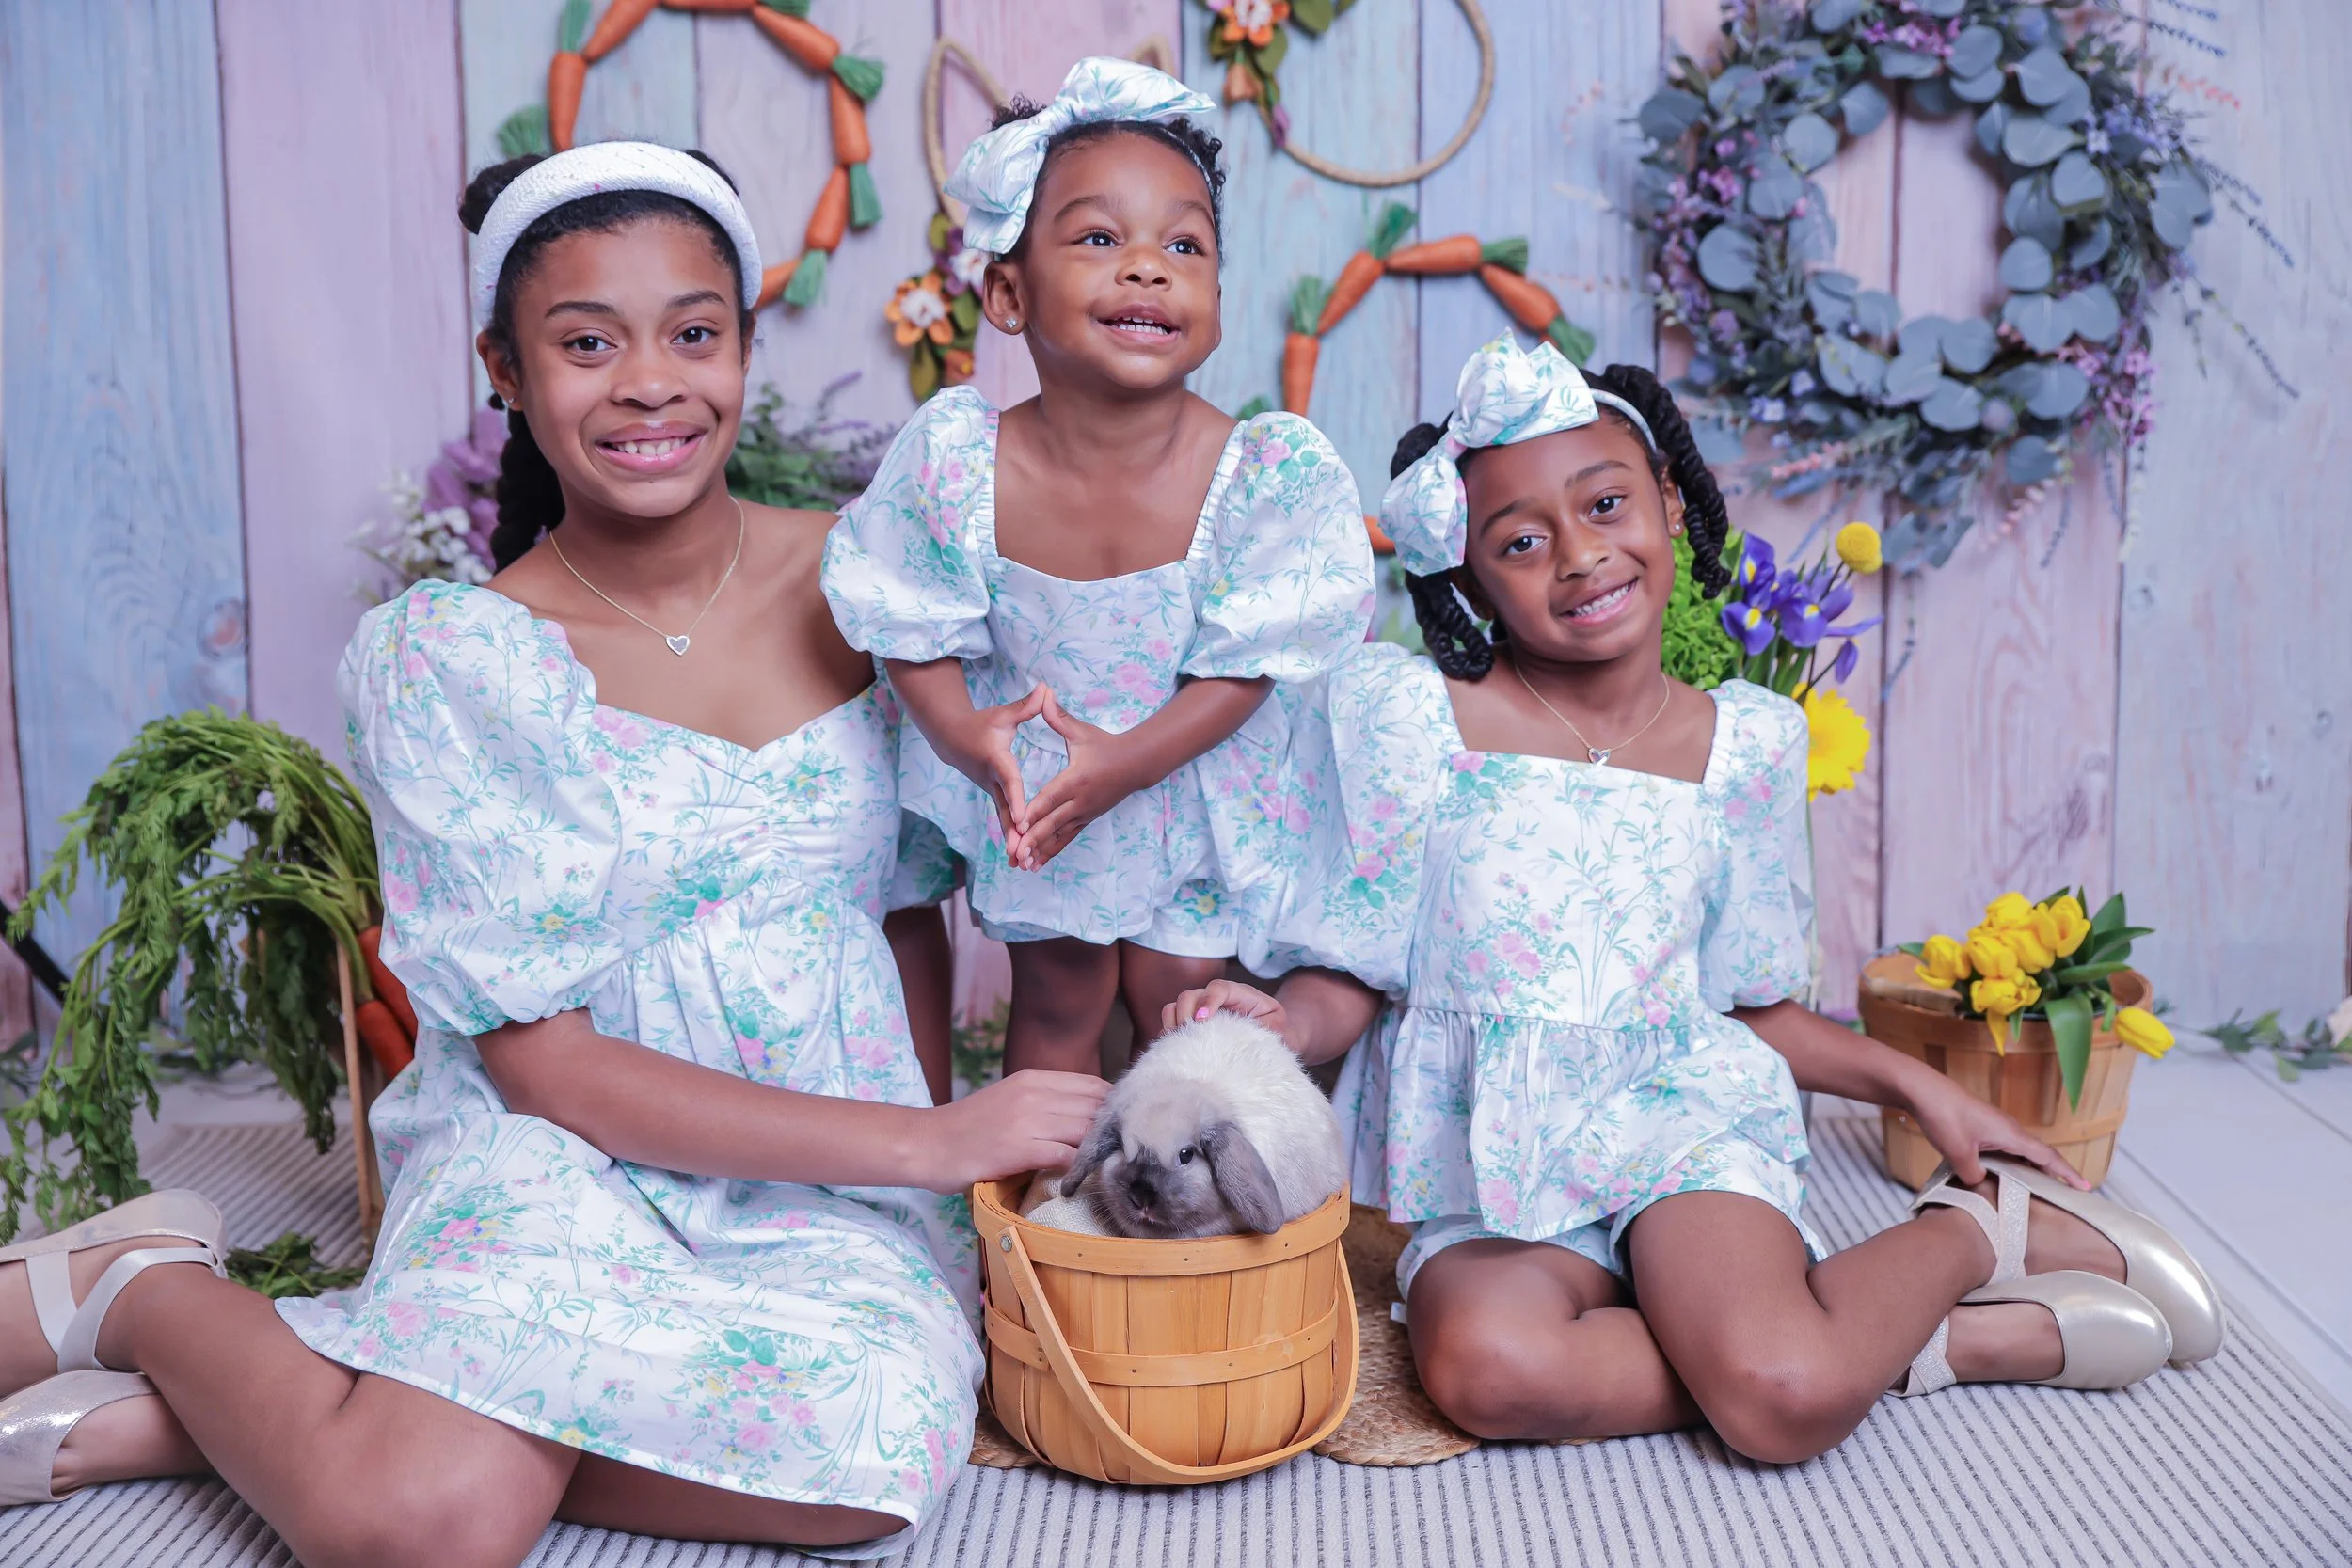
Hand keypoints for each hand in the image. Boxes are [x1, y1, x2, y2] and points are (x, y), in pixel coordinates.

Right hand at [917, 1069, 1109, 1190]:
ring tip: (1108, 1168)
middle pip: (1095, 1107)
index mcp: (1034, 1079)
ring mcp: (1026, 1120)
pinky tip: (1080, 1179)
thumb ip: (1046, 1103)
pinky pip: (1065, 1156)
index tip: (1122, 1129)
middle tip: (1123, 1153)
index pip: (1095, 1086)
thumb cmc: (968, 1128)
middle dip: (1114, 1130)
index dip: (1115, 1109)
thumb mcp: (1010, 1101)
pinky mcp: (1018, 1148)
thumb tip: (1090, 1117)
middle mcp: (1033, 1093)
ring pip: (1085, 1130)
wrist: (925, 1144)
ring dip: (1099, 1151)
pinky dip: (1078, 1168)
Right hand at [932, 685, 1047, 860]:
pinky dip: (1011, 838)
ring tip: (1022, 865)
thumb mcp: (1003, 714)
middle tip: (1022, 854)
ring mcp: (990, 792)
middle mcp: (992, 781)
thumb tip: (1046, 689)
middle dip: (1014, 833)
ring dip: (1012, 842)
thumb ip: (1026, 707)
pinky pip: (1005, 820)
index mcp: (998, 761)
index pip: (1010, 782)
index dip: (1018, 799)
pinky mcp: (993, 798)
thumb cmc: (982, 724)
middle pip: (1006, 810)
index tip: (1025, 817)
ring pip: (1004, 820)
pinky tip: (1019, 858)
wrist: (952, 739)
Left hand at [1013, 688, 1146, 870]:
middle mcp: (1079, 801)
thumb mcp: (1081, 732)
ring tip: (1022, 866)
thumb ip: (1058, 717)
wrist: (1136, 764)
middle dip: (1032, 840)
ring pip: (1058, 836)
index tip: (1018, 825)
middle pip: (1052, 823)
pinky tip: (1037, 864)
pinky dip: (1052, 851)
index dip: (1033, 811)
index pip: (1050, 798)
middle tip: (1015, 854)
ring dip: (1040, 851)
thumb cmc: (1105, 745)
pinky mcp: (1087, 819)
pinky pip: (1066, 838)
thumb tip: (1043, 694)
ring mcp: (1084, 813)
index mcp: (1075, 779)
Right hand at [1159, 978, 1287, 1042]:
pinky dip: (1169, 1034)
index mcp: (1240, 994)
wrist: (1275, 1036)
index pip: (1218, 988)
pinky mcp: (1193, 1024)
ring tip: (1179, 1044)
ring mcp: (1202, 1009)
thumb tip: (1242, 1038)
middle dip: (1185, 1015)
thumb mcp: (1276, 1029)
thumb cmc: (1276, 1032)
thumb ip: (1262, 1029)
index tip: (1202, 1021)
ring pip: (1175, 1007)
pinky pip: (1171, 1023)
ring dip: (1173, 1024)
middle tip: (1188, 1038)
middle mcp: (1216, 998)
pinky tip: (1174, 1048)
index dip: (1208, 1001)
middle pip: (1190, 996)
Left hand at [1904, 1072, 2088, 1189]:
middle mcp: (2010, 1129)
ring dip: (2032, 1169)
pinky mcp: (1983, 1126)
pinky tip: (2005, 1174)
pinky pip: (2007, 1148)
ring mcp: (1997, 1127)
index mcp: (2011, 1135)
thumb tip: (1981, 1181)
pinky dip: (2013, 1162)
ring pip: (2022, 1152)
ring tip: (2039, 1190)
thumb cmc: (1944, 1117)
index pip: (2048, 1157)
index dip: (2067, 1173)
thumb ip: (1975, 1175)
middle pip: (2039, 1155)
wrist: (1924, 1090)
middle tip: (2067, 1195)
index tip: (2086, 1188)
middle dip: (2055, 1174)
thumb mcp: (1959, 1154)